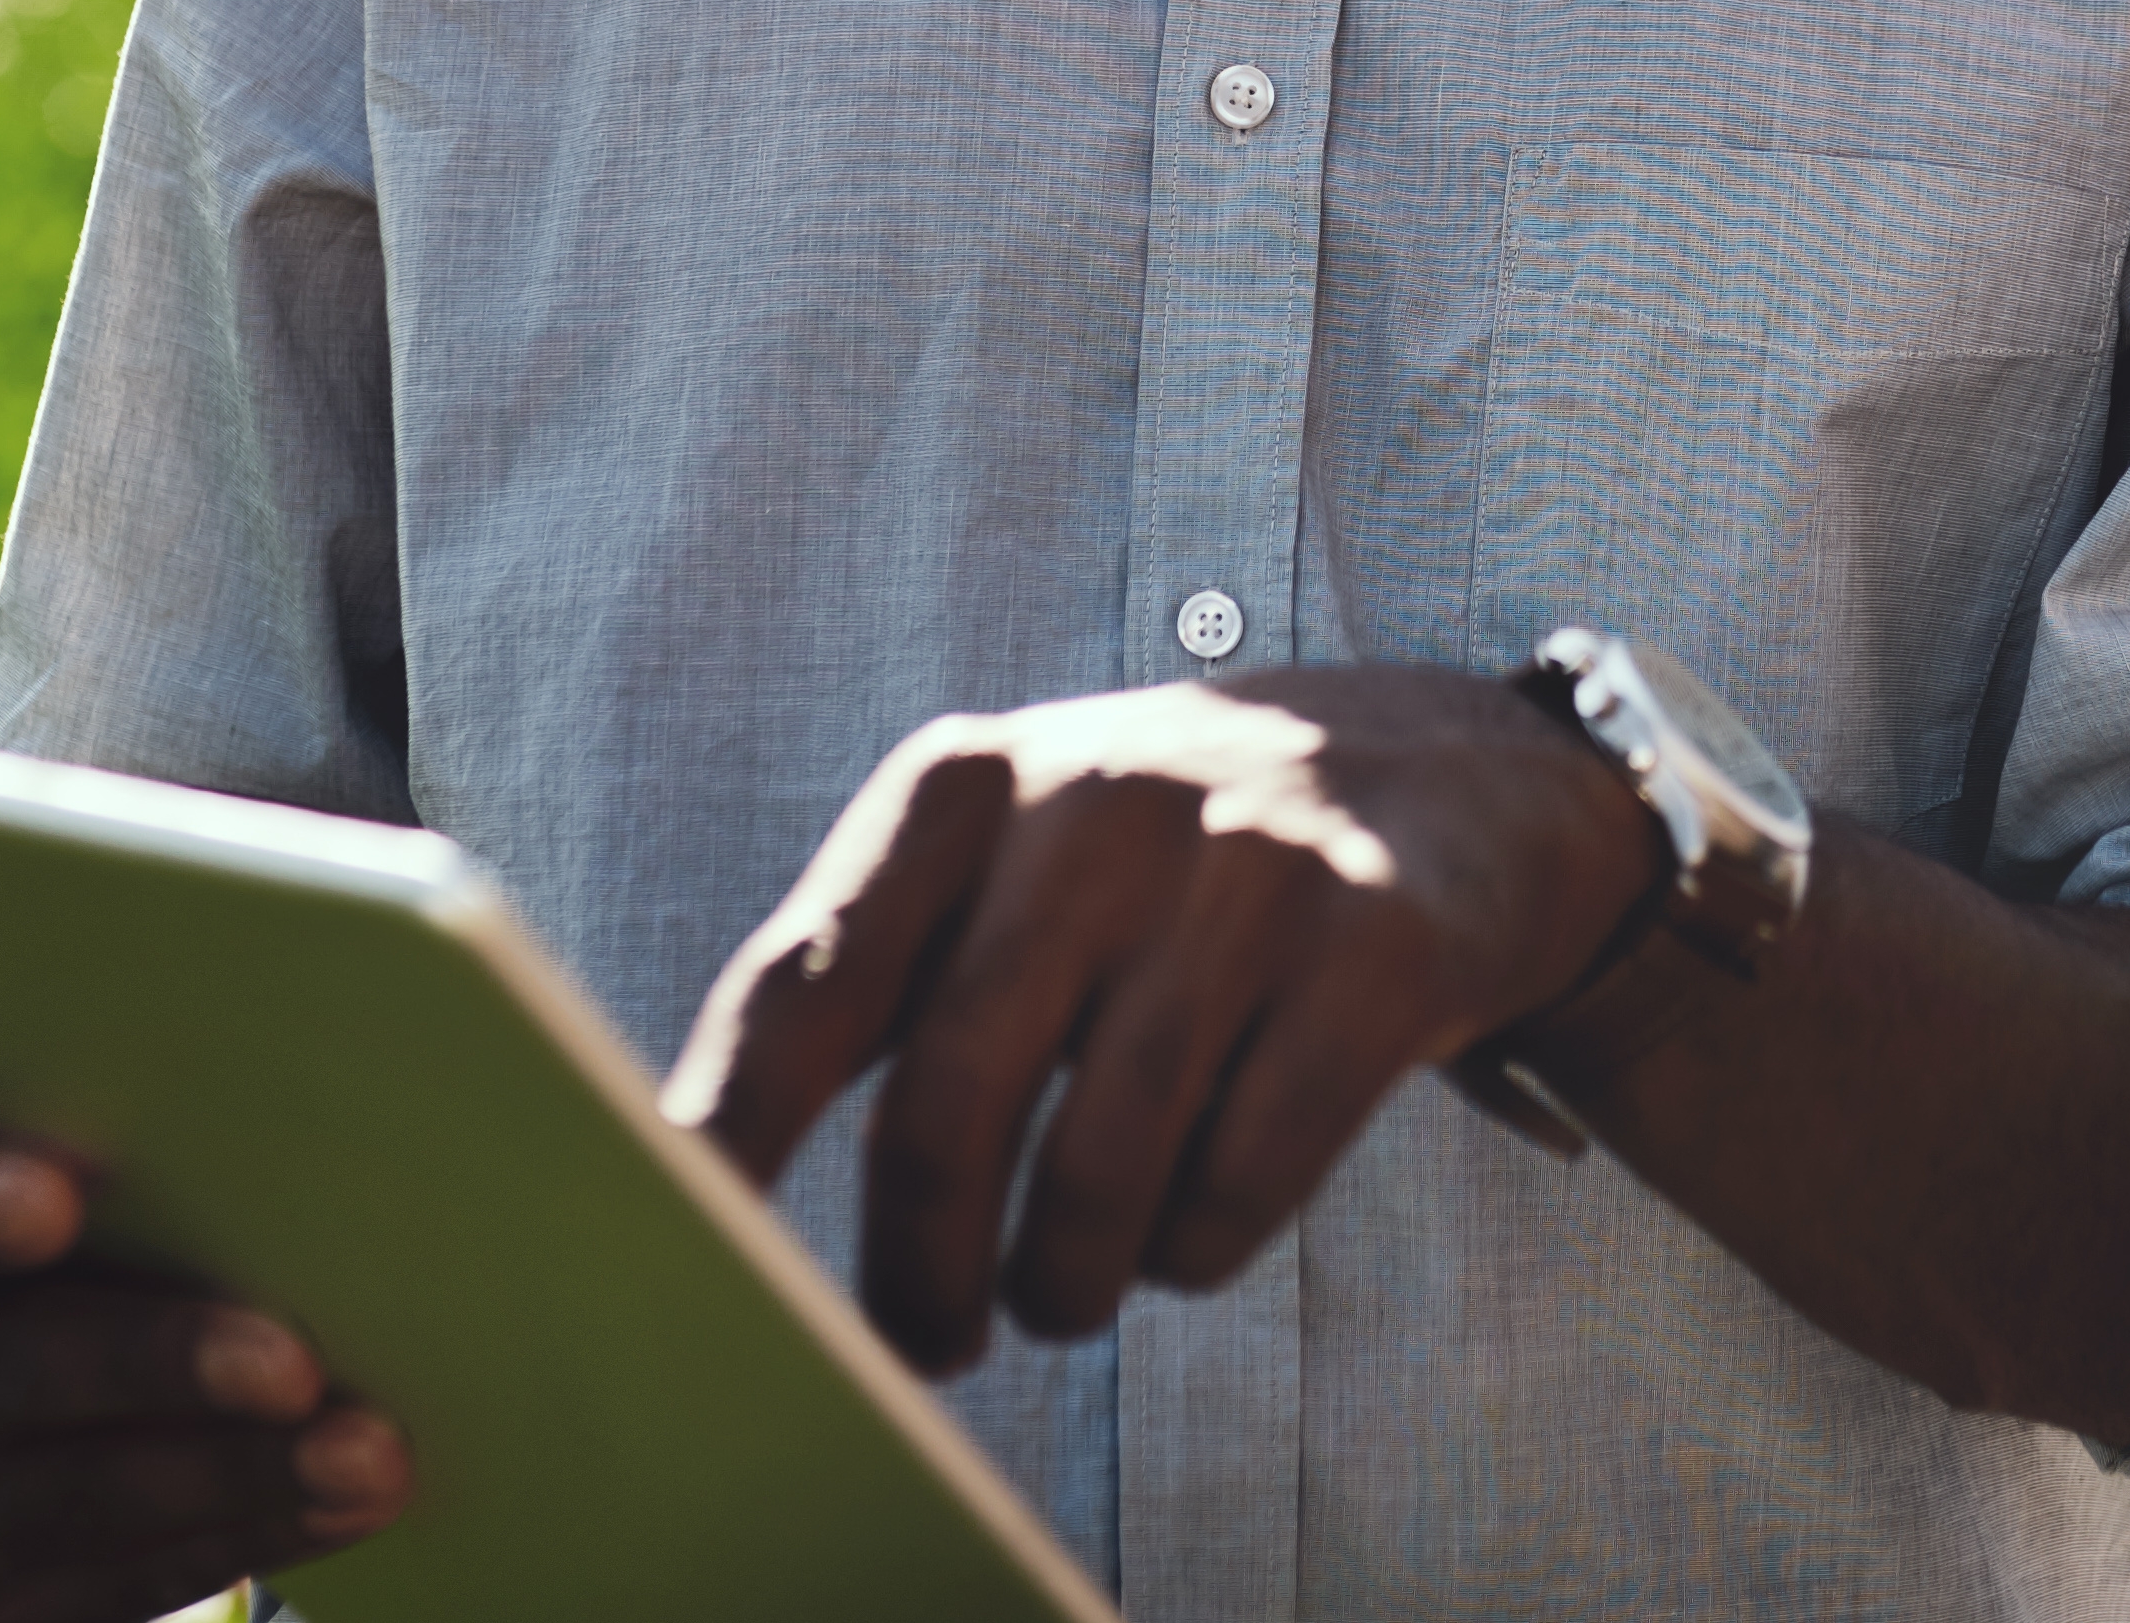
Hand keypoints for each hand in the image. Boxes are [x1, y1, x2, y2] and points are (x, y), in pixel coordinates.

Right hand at [0, 1124, 413, 1622]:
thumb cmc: (39, 1193)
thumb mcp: (6, 1138)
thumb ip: (64, 1108)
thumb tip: (264, 1065)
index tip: (56, 1199)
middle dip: (149, 1364)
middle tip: (293, 1356)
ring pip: (63, 1506)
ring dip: (232, 1472)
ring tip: (369, 1446)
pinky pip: (111, 1586)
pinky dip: (242, 1532)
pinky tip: (345, 1497)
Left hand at [665, 665, 1666, 1373]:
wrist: (1447, 778)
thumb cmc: (1161, 866)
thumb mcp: (1011, 858)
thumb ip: (875, 983)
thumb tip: (702, 1184)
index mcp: (962, 784)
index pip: (804, 986)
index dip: (728, 1137)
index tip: (682, 1257)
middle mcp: (1094, 803)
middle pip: (946, 1107)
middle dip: (918, 1273)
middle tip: (922, 1351)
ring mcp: (1246, 869)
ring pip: (1100, 1173)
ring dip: (1064, 1283)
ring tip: (1064, 1292)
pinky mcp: (1375, 949)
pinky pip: (1238, 1184)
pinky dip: (1196, 1248)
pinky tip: (1191, 1224)